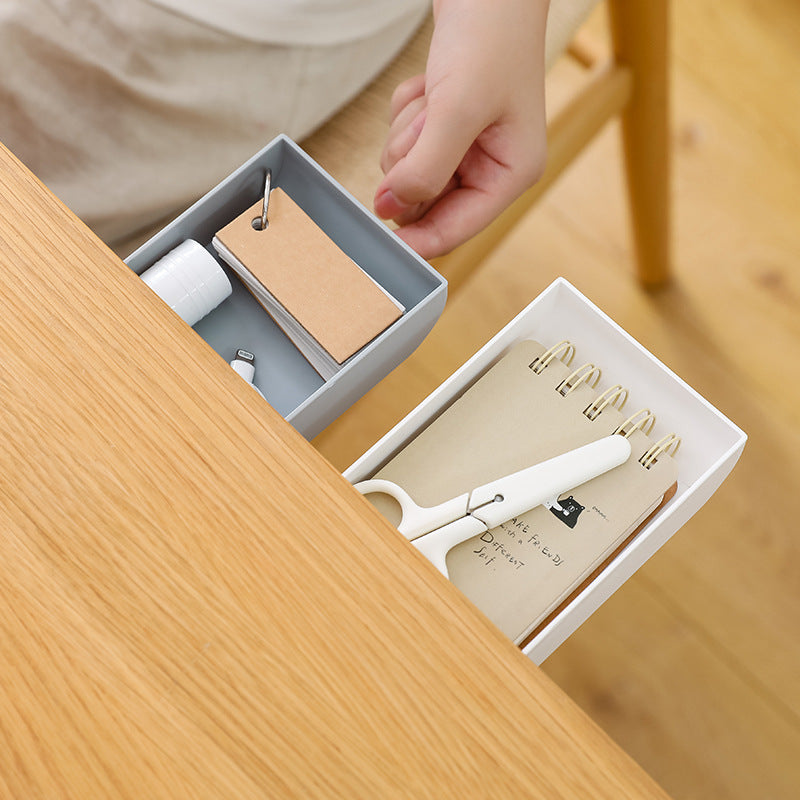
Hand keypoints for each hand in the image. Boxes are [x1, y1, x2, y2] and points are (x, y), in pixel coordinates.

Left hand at [374, 0, 549, 259]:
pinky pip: (403, 140)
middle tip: (428, 120)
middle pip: (425, 201)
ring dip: (407, 133)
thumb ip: (425, 169)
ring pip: (408, 170)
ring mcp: (465, 147)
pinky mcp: (443, 126)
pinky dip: (406, 113)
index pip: (456, 229)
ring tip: (433, 95)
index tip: (379, 243)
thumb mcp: (458, 108)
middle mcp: (489, 166)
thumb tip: (391, 210)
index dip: (417, 239)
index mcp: (511, 173)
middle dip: (413, 161)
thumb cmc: (491, 36)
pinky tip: (429, 86)